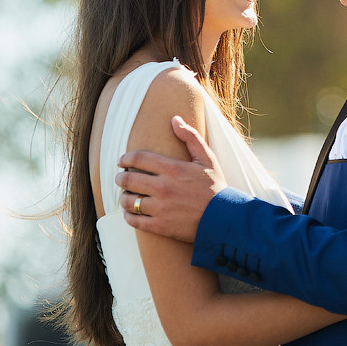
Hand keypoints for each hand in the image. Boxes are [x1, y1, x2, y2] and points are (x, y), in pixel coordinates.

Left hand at [116, 116, 227, 242]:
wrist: (225, 218)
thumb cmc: (216, 187)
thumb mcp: (207, 159)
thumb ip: (190, 137)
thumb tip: (174, 119)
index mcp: (173, 168)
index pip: (139, 158)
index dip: (126, 158)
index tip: (122, 160)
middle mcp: (164, 187)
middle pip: (128, 179)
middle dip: (121, 178)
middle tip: (121, 179)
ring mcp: (160, 208)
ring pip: (128, 201)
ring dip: (124, 198)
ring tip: (126, 197)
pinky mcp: (160, 226)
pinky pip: (134, 220)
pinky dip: (129, 216)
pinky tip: (131, 213)